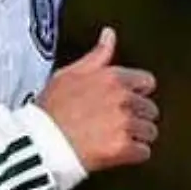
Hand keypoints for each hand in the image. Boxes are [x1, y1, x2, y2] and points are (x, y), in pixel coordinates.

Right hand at [37, 27, 158, 171]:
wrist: (40, 142)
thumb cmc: (51, 109)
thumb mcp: (69, 74)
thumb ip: (97, 55)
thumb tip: (110, 35)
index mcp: (113, 78)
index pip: (147, 82)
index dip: (138, 93)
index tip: (128, 101)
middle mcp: (123, 98)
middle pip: (150, 109)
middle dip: (138, 116)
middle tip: (118, 123)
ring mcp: (125, 123)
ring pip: (149, 131)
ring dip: (137, 136)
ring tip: (116, 138)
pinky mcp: (123, 147)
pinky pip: (144, 152)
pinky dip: (133, 154)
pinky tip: (117, 151)